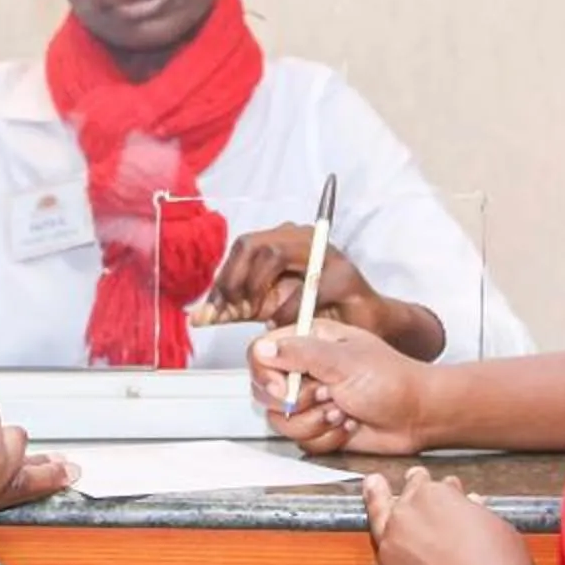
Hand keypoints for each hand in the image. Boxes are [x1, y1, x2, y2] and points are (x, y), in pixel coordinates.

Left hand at [200, 226, 443, 358]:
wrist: (365, 326)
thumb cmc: (319, 312)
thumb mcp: (267, 308)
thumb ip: (236, 309)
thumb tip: (199, 316)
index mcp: (284, 240)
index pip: (242, 247)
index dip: (222, 277)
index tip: (210, 309)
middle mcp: (303, 237)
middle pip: (252, 243)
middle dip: (233, 279)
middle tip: (230, 309)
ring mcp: (325, 252)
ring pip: (275, 253)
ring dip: (258, 288)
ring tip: (257, 315)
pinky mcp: (344, 274)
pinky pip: (305, 287)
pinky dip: (287, 310)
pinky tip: (281, 324)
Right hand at [251, 317, 437, 455]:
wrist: (418, 416)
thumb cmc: (393, 381)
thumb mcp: (344, 361)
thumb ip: (300, 353)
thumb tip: (263, 349)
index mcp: (309, 342)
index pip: (260, 354)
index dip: (265, 376)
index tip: (283, 389)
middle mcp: (305, 370)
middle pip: (265, 392)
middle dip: (297, 404)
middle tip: (327, 396)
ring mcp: (311, 401)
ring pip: (282, 422)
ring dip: (315, 422)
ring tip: (343, 411)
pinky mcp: (318, 427)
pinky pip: (302, 441)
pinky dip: (327, 438)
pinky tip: (348, 425)